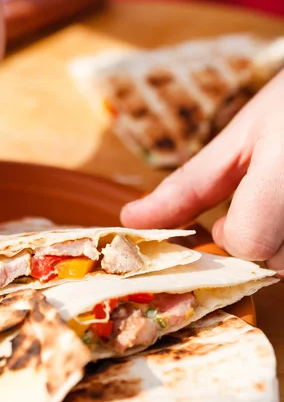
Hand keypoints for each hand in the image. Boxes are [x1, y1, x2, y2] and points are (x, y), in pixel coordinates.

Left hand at [121, 69, 283, 272]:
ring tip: (283, 199)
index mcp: (283, 175)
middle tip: (265, 201)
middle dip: (258, 242)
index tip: (229, 216)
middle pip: (275, 264)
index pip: (249, 243)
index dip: (233, 235)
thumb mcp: (241, 136)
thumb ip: (189, 186)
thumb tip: (132, 220)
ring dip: (281, 243)